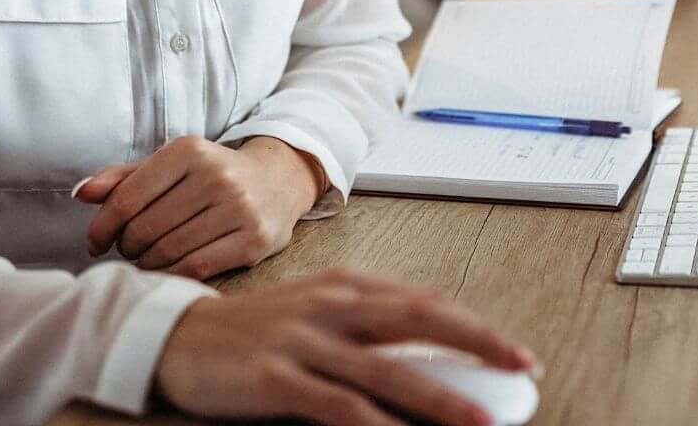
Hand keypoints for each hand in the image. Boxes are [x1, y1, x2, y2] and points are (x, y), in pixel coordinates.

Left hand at [77, 136, 324, 278]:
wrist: (278, 181)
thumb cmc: (211, 175)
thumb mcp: (172, 165)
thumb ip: (125, 178)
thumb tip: (81, 193)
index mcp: (189, 150)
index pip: (127, 198)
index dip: (102, 227)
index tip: (95, 242)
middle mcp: (216, 175)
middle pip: (145, 228)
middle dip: (126, 246)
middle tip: (127, 249)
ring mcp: (239, 208)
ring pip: (168, 250)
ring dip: (147, 262)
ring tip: (146, 259)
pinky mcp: (255, 239)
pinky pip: (197, 266)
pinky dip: (172, 274)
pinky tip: (167, 270)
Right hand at [155, 267, 535, 425]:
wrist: (175, 335)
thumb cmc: (256, 331)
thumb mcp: (317, 314)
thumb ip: (369, 327)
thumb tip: (434, 354)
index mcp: (347, 286)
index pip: (427, 302)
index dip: (476, 327)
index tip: (516, 353)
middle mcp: (331, 305)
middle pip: (420, 320)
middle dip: (478, 344)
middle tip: (522, 369)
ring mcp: (302, 339)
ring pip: (386, 369)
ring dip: (440, 397)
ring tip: (479, 421)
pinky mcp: (275, 377)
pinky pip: (336, 405)